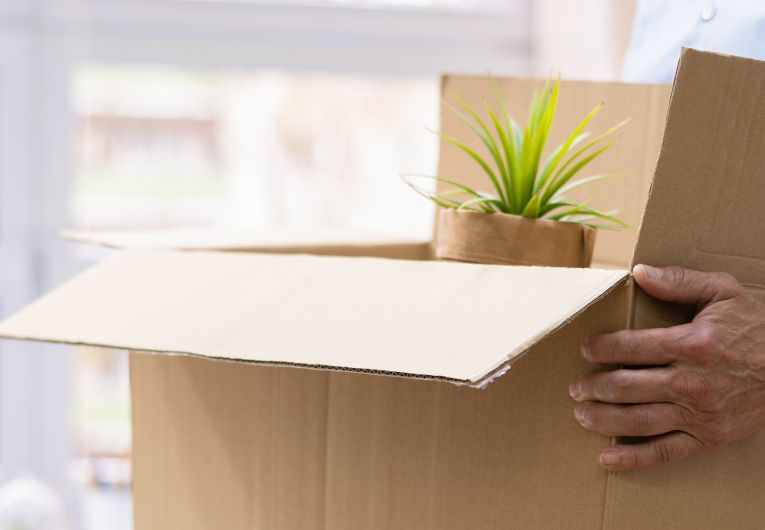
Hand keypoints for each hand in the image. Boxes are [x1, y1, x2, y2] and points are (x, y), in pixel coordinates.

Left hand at [570, 264, 764, 470]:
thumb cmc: (757, 327)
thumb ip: (679, 281)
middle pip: (626, 387)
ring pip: (637, 421)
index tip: (586, 349)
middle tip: (575, 386)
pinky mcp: (707, 438)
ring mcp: (699, 415)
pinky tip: (606, 459)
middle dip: (594, 387)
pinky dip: (633, 459)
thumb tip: (639, 273)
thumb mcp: (723, 292)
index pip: (630, 347)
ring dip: (602, 419)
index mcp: (691, 344)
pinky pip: (664, 452)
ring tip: (581, 414)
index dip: (601, 348)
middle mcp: (691, 382)